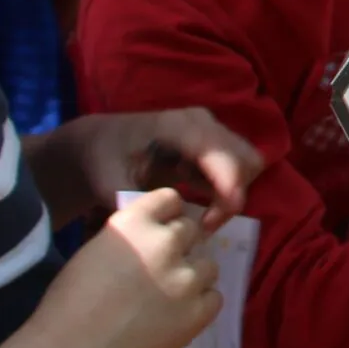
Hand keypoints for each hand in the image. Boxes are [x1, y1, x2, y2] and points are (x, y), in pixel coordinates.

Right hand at [36, 188, 222, 347]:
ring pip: (207, 265)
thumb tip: (157, 232)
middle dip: (177, 247)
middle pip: (190, 231)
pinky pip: (214, 297)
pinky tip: (175, 316)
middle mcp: (165, 243)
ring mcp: (185, 279)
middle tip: (158, 272)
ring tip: (166, 298)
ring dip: (191, 277)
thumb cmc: (70, 305)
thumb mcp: (96, 250)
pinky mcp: (197, 313)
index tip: (159, 231)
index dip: (166, 216)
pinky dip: (199, 305)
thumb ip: (133, 236)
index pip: (170, 198)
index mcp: (135, 223)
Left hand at [67, 109, 260, 229]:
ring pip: (248, 163)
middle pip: (244, 159)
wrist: (100, 143)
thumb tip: (168, 225)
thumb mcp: (111, 184)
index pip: (220, 154)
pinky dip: (228, 189)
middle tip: (205, 224)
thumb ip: (141, 203)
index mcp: (177, 126)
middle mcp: (202, 122)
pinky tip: (201, 201)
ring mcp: (211, 129)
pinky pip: (238, 165)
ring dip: (232, 194)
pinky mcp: (214, 142)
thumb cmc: (104, 162)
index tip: (212, 223)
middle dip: (233, 196)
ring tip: (203, 215)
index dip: (228, 188)